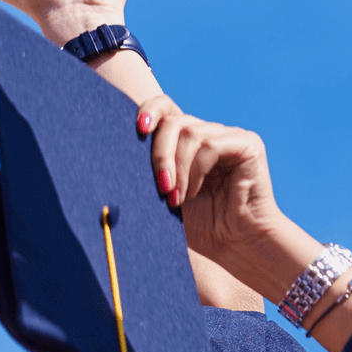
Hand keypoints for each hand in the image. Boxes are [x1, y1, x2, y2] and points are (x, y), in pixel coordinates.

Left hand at [134, 97, 284, 269]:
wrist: (234, 245)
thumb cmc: (196, 225)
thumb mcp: (161, 196)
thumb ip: (144, 171)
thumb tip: (103, 152)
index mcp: (185, 141)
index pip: (164, 106)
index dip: (149, 110)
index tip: (139, 130)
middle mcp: (207, 132)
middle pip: (173, 121)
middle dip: (159, 155)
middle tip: (160, 188)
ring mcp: (229, 135)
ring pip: (189, 133)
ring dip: (178, 169)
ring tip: (177, 198)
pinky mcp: (248, 144)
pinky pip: (210, 145)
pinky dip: (196, 170)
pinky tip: (194, 192)